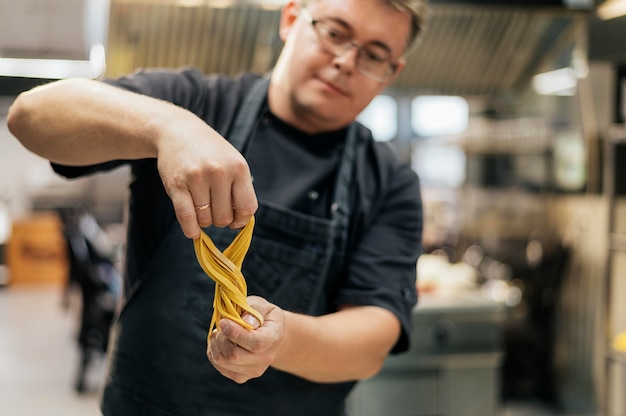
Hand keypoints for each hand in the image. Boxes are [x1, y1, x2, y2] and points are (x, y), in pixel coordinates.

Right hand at [156, 118, 257, 237]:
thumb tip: (241, 225)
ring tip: (201, 205)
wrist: (178, 131)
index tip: (234, 220)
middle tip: (213, 208)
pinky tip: (193, 231)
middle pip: (224, 218)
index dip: (241, 220)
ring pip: (205, 220)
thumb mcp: (232, 163)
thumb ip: (240, 190)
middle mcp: (219, 172)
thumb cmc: (210, 152)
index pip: (247, 208)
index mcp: (238, 168)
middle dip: (219, 219)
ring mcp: (197, 177)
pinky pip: (186, 217)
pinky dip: (190, 229)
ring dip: (203, 220)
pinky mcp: (177, 184)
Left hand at [207, 296, 284, 383]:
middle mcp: (265, 359)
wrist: (272, 337)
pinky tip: (219, 343)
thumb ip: (255, 310)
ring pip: (224, 362)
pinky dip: (214, 353)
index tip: (223, 321)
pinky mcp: (241, 377)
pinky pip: (220, 367)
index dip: (235, 333)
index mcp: (273, 339)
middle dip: (221, 338)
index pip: (255, 343)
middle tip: (221, 325)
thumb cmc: (265, 317)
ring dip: (215, 345)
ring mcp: (253, 371)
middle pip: (235, 356)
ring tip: (219, 333)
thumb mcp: (263, 306)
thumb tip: (245, 321)